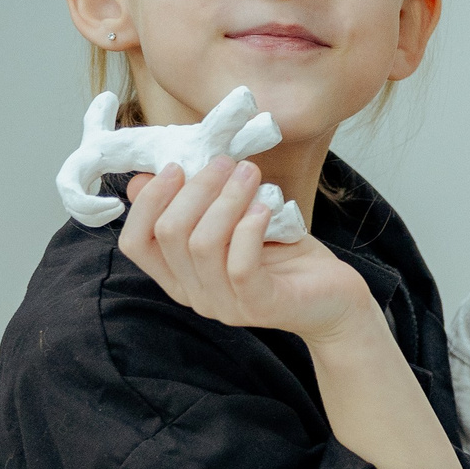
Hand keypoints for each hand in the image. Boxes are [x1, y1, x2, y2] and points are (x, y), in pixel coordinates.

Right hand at [122, 159, 373, 343]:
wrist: (333, 297)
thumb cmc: (282, 254)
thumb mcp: (233, 222)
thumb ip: (195, 205)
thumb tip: (145, 178)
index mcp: (180, 275)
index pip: (136, 243)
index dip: (148, 202)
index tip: (176, 166)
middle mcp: (195, 294)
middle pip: (169, 235)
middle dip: (196, 188)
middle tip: (226, 162)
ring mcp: (226, 305)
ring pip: (202, 246)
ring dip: (226, 199)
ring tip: (249, 173)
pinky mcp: (259, 306)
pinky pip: (240, 265)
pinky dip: (249, 229)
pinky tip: (265, 207)